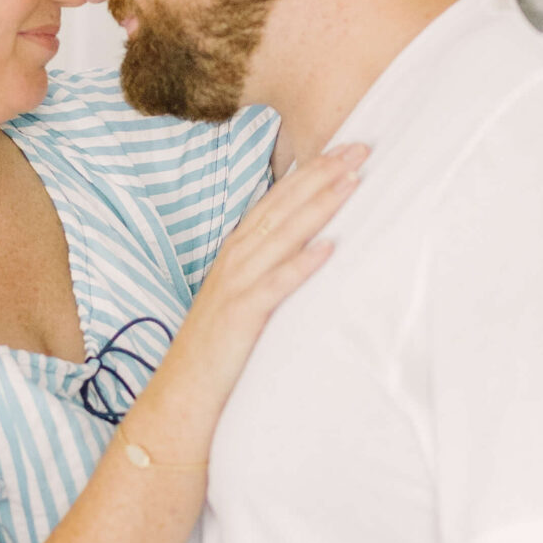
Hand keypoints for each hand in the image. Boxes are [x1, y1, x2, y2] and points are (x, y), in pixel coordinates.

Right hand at [133, 143, 366, 457]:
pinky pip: (275, 286)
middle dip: (322, 174)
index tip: (343, 148)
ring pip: (282, 236)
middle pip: (283, 207)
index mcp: (236, 253)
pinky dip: (301, 265)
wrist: (182, 395)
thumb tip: (305, 247)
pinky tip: (328, 247)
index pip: (277, 201)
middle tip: (360, 147)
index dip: (310, 172)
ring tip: (352, 181)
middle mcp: (234, 261)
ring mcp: (235, 286)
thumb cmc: (217, 349)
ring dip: (318, 206)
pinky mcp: (240, 317)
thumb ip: (266, 269)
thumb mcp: (241, 298)